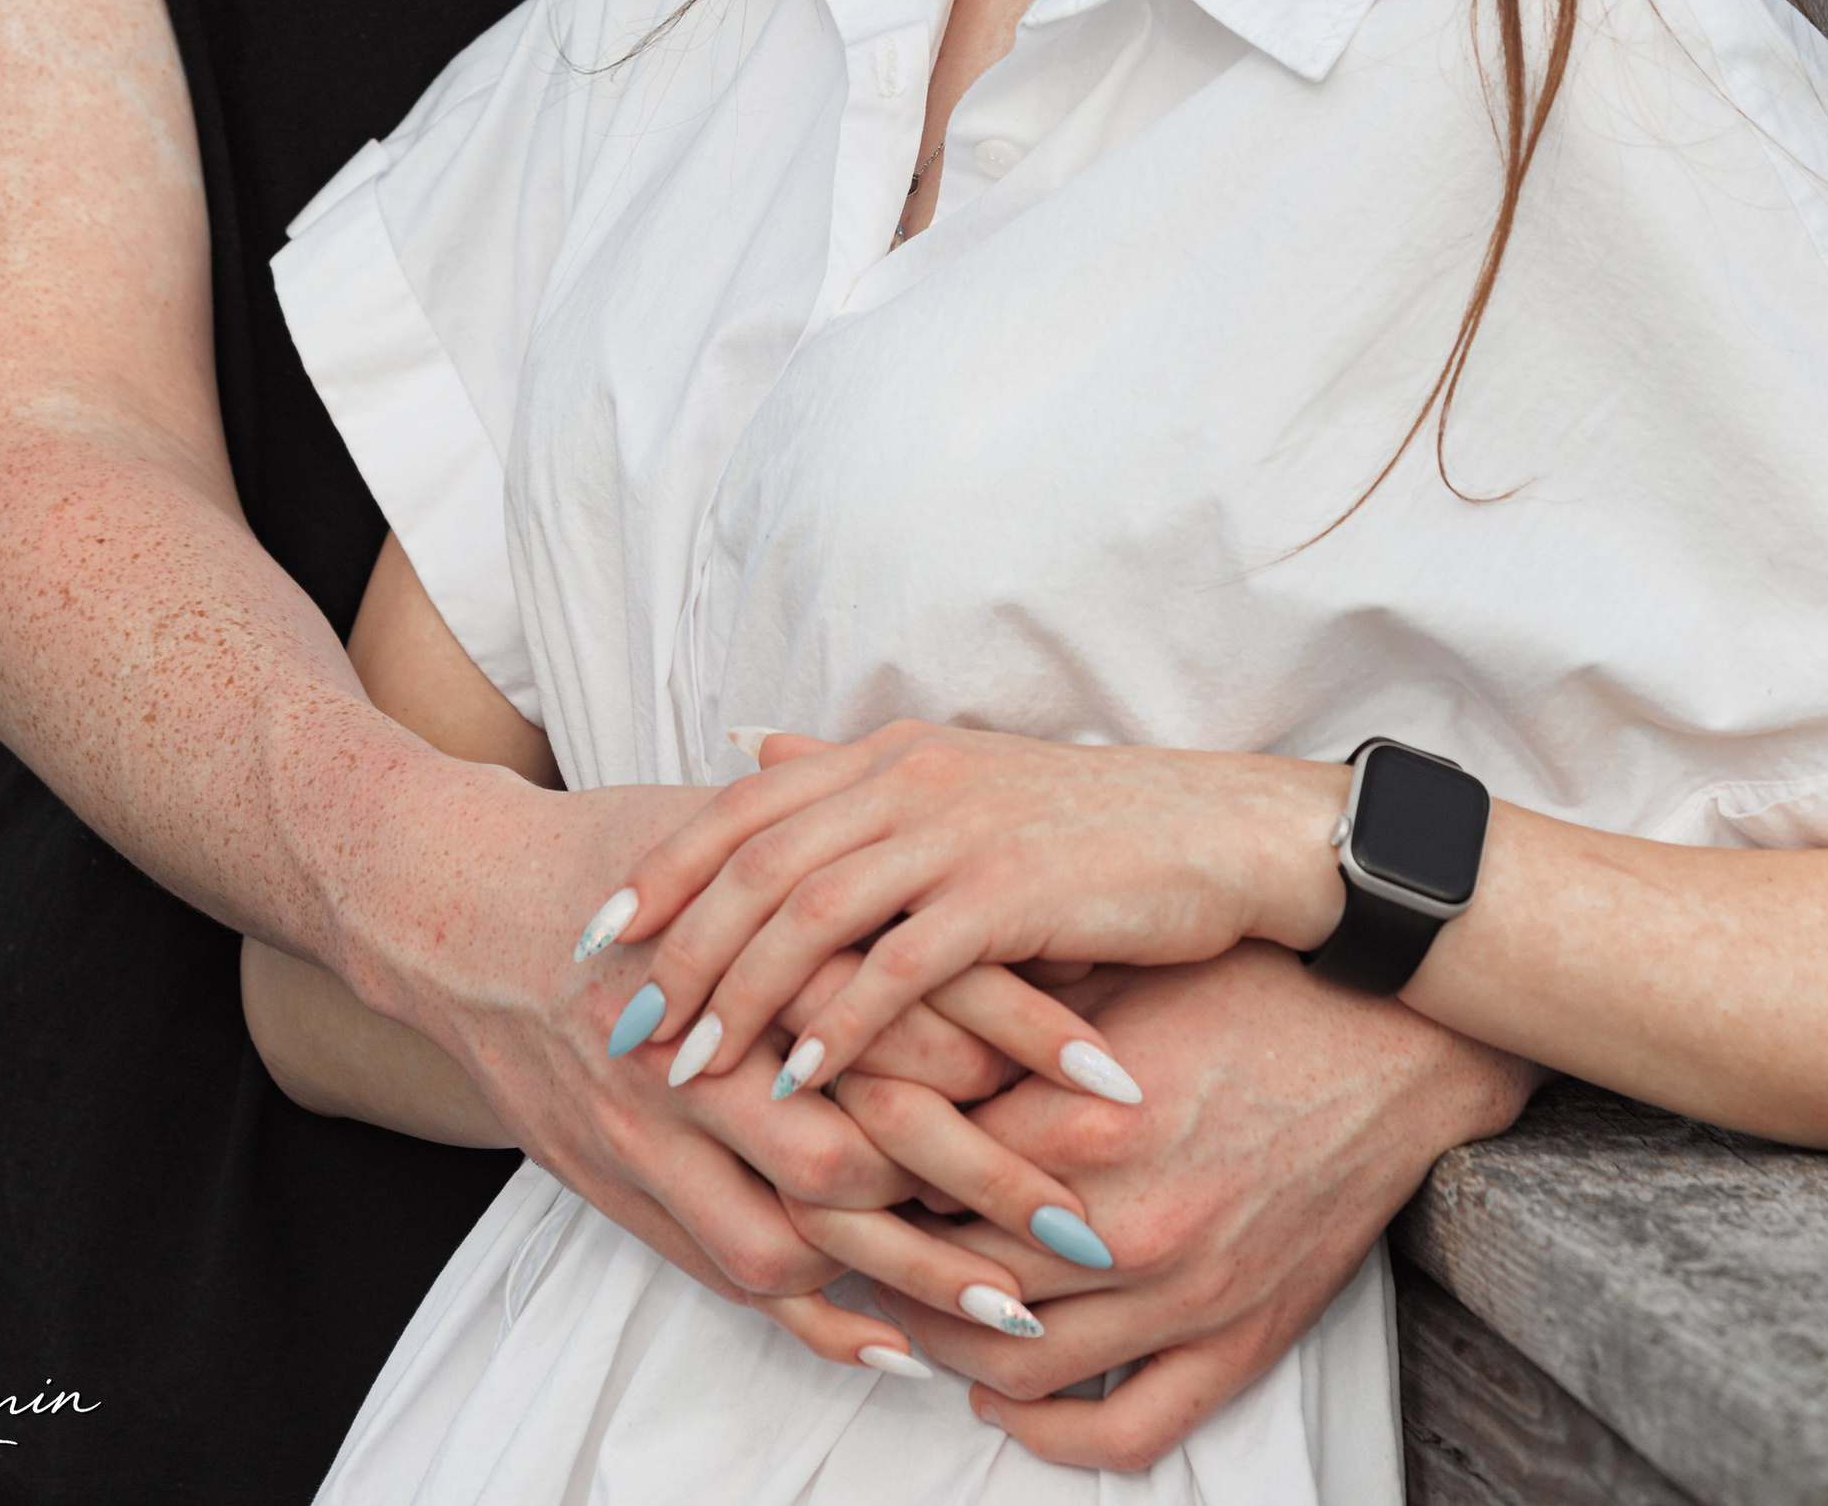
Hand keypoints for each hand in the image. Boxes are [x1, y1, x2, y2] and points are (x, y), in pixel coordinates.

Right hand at [334, 769, 1087, 1375]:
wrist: (456, 907)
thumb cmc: (609, 851)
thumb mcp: (727, 826)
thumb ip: (847, 859)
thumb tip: (989, 871)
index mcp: (748, 941)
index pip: (905, 1002)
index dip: (1013, 1040)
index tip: (1116, 1078)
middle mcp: (701, 1050)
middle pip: (865, 1142)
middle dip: (983, 1190)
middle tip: (1093, 1228)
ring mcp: (653, 1133)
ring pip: (798, 1235)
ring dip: (912, 1280)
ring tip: (1020, 1316)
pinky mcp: (625, 1189)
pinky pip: (729, 1275)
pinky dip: (818, 1320)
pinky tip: (898, 1349)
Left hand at [616, 723, 1348, 1093]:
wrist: (1231, 835)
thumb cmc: (1097, 832)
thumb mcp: (961, 786)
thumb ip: (853, 780)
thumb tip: (748, 748)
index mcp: (891, 754)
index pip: (743, 808)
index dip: (662, 870)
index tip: (595, 935)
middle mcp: (909, 777)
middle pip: (755, 859)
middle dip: (676, 944)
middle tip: (618, 1021)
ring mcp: (958, 831)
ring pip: (811, 909)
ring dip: (742, 991)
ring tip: (690, 1066)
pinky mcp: (1011, 893)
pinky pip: (901, 964)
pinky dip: (844, 1022)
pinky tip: (807, 1080)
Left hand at [833, 949, 1535, 1466]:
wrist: (1399, 1041)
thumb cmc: (1249, 982)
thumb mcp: (1109, 966)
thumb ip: (986, 986)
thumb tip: (855, 967)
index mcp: (1082, 1115)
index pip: (913, 1154)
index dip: (839, 1135)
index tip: (793, 1119)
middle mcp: (1124, 1220)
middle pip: (942, 1265)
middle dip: (862, 1244)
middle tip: (808, 1218)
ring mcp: (1180, 1296)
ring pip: (1009, 1358)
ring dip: (932, 1337)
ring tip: (888, 1298)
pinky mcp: (1237, 1343)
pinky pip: (1120, 1426)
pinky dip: (1042, 1429)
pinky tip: (994, 1391)